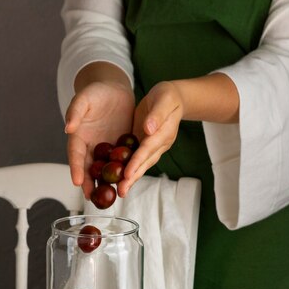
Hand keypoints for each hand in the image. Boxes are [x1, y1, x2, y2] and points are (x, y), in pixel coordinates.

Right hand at [65, 80, 134, 197]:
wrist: (115, 91)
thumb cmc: (96, 93)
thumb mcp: (83, 98)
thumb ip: (75, 111)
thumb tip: (68, 128)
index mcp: (79, 137)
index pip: (75, 155)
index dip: (76, 168)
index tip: (77, 181)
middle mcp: (91, 147)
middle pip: (88, 168)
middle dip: (89, 183)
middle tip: (91, 197)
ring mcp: (106, 150)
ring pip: (105, 169)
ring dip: (106, 183)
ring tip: (109, 196)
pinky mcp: (120, 149)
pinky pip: (122, 163)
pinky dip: (123, 173)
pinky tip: (128, 183)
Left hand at [118, 81, 183, 195]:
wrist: (171, 98)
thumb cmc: (168, 96)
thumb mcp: (164, 99)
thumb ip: (158, 114)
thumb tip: (149, 128)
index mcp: (164, 133)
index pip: (148, 149)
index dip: (138, 161)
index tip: (128, 173)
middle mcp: (158, 144)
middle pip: (144, 163)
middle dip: (133, 177)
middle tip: (121, 191)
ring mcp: (152, 147)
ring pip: (140, 165)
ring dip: (130, 178)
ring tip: (119, 191)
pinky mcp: (144, 145)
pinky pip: (136, 159)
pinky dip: (127, 169)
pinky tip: (117, 179)